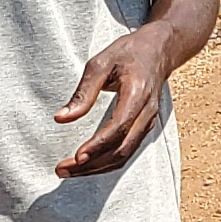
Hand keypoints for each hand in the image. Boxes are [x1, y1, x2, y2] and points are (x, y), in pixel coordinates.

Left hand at [54, 27, 180, 176]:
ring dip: (97, 168)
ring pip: (124, 155)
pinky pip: (126, 151)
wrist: (159, 50)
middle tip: (63, 169)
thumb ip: (83, 93)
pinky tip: (87, 164)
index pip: (119, 126)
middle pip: (122, 149)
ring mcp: (148, 122)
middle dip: (92, 164)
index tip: (78, 156)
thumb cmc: (129, 53)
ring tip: (69, 171)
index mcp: (138, 93)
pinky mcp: (143, 127)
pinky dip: (106, 162)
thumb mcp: (100, 63)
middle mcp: (146, 112)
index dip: (98, 145)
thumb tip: (61, 118)